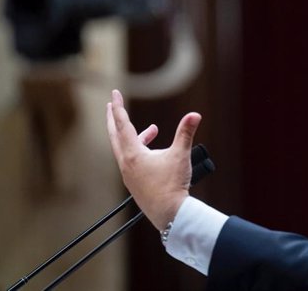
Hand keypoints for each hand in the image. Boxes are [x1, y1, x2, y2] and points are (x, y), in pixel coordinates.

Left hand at [106, 89, 201, 229]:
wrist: (170, 213)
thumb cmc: (173, 185)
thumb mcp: (180, 155)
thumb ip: (185, 133)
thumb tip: (194, 115)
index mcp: (133, 154)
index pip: (123, 124)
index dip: (119, 107)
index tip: (115, 94)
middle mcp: (126, 163)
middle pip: (115, 136)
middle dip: (115, 119)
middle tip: (112, 106)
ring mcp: (129, 174)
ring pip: (125, 149)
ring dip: (134, 136)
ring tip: (152, 130)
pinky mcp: (135, 183)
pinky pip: (133, 160)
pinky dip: (140, 150)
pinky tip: (155, 153)